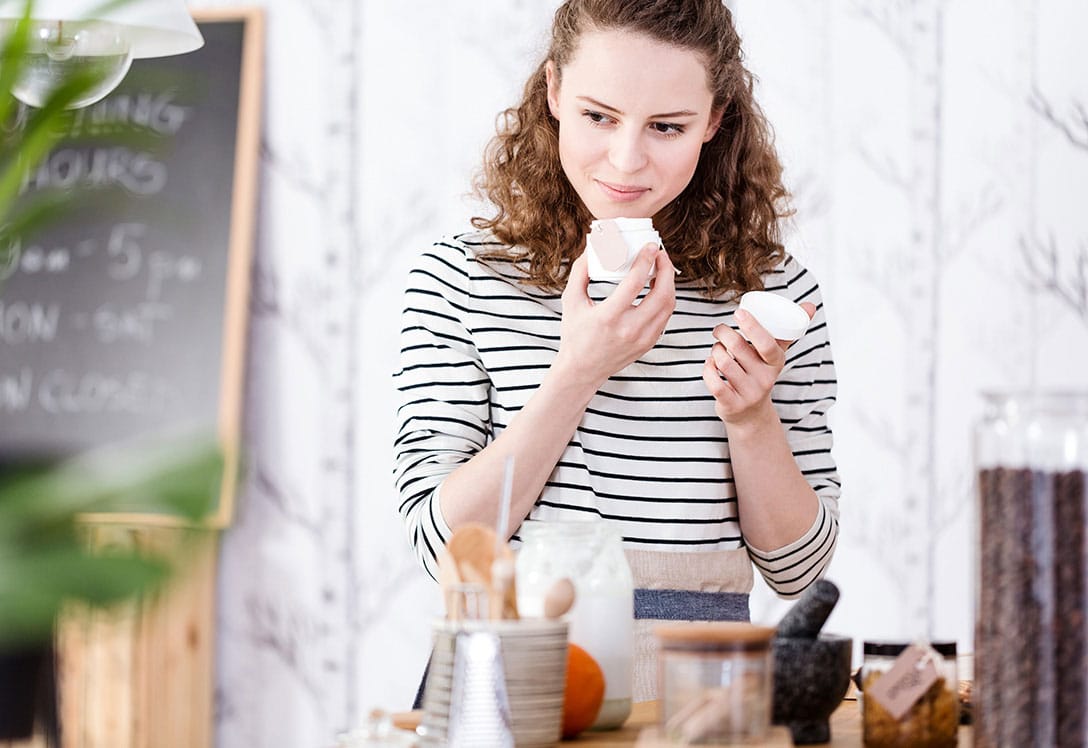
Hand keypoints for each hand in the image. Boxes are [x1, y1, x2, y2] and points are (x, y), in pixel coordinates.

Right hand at [554, 243, 675, 389]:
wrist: (582, 370)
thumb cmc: (575, 335)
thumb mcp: (571, 301)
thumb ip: (581, 273)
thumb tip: (592, 249)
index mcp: (608, 317)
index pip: (635, 283)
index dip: (646, 261)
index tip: (651, 247)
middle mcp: (629, 330)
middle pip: (662, 294)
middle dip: (666, 269)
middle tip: (660, 255)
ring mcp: (642, 339)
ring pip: (668, 306)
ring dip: (668, 283)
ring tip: (660, 269)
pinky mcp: (648, 344)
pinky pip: (664, 317)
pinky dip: (665, 299)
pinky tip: (657, 288)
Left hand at [702, 302, 816, 427]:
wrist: (751, 414)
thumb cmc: (761, 375)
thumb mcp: (776, 356)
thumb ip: (788, 332)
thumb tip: (810, 305)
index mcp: (776, 363)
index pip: (767, 344)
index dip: (753, 327)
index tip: (739, 312)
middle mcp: (764, 379)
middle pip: (738, 348)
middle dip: (724, 333)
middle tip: (719, 330)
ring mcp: (748, 393)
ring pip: (723, 361)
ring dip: (715, 350)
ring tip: (716, 349)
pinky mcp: (730, 404)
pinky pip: (713, 382)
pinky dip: (707, 368)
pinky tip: (710, 363)